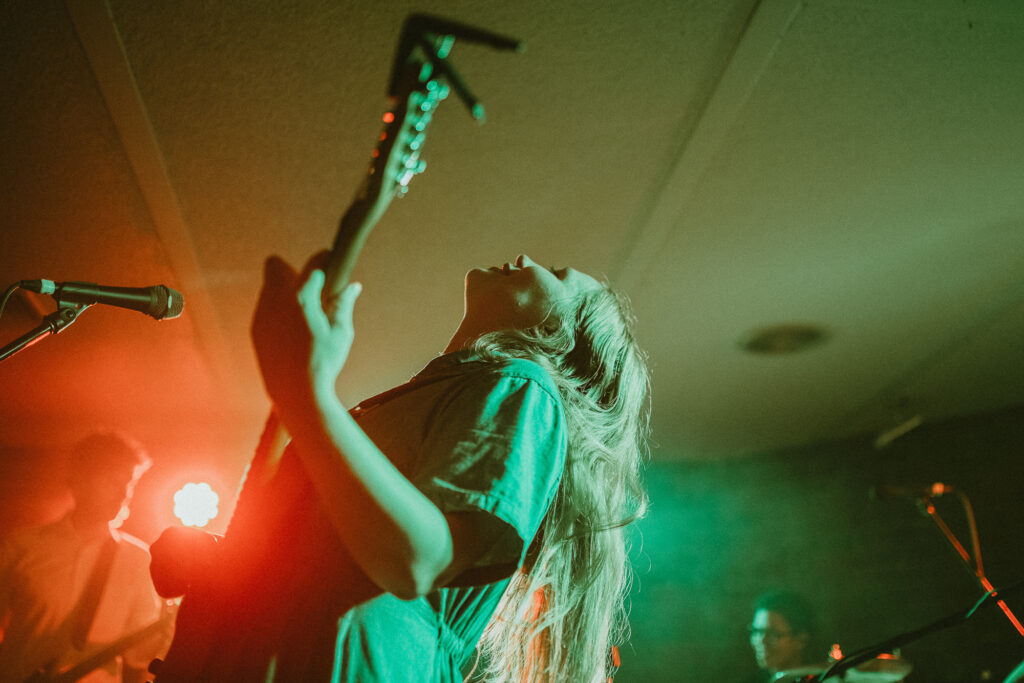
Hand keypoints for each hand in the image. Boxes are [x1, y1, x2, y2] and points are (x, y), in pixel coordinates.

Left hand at [251, 254, 361, 411]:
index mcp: (302, 298)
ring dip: (284, 290)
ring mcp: (262, 315)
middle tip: (312, 290)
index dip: (322, 259)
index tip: (329, 258)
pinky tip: (292, 329)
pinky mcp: (256, 329)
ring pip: (268, 287)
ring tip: (304, 312)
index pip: (312, 266)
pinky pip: (264, 307)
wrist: (296, 393)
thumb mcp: (341, 333)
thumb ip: (344, 304)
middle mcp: (276, 301)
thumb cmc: (324, 362)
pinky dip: (277, 309)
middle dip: (293, 271)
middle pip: (276, 266)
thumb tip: (353, 287)